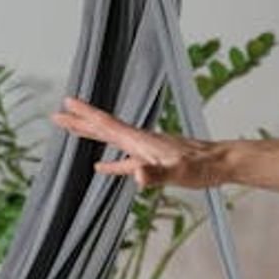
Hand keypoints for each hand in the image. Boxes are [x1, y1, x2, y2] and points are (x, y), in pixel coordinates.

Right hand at [51, 96, 226, 188]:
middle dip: (80, 122)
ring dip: (92, 136)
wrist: (222, 163)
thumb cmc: (203, 167)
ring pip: (111, 141)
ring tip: (72, 130)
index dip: (87, 115)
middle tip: (57, 115)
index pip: (108, 125)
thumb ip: (156, 175)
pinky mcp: (152, 162)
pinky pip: (124, 160)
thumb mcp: (179, 173)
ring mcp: (145, 151)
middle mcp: (140, 142)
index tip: (66, 103)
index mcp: (141, 141)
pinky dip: (110, 162)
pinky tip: (101, 167)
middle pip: (104, 129)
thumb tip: (135, 175)